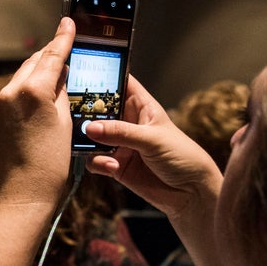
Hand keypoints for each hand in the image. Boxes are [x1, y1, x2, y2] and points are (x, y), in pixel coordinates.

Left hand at [0, 17, 74, 212]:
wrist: (21, 198)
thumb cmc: (51, 166)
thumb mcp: (66, 123)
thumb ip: (60, 92)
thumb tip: (58, 75)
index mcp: (32, 91)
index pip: (52, 56)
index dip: (62, 38)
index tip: (68, 22)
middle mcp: (8, 94)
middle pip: (31, 65)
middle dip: (47, 60)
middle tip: (63, 54)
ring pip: (17, 83)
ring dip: (32, 81)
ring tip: (50, 90)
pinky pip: (6, 102)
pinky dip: (19, 100)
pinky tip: (31, 113)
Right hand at [82, 74, 221, 218]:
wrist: (191, 193)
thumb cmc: (183, 157)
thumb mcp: (153, 140)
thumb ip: (121, 132)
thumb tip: (91, 127)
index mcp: (141, 107)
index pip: (120, 83)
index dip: (103, 76)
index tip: (82, 72)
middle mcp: (127, 123)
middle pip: (99, 110)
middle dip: (86, 113)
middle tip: (75, 117)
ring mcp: (120, 144)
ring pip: (92, 136)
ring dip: (88, 141)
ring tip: (91, 145)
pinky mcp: (116, 165)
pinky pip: (95, 160)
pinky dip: (98, 162)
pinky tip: (113, 167)